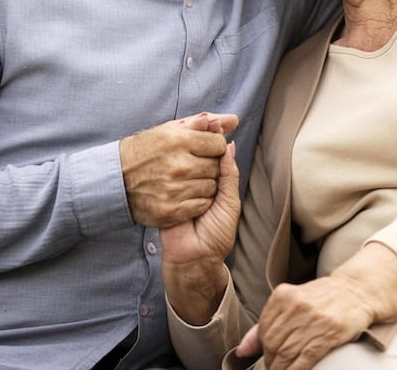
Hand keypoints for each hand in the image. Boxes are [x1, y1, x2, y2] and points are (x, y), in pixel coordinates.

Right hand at [120, 112, 237, 228]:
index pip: (219, 144)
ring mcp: (174, 189)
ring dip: (203, 184)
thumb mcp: (171, 130)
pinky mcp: (171, 210)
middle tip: (191, 165)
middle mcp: (178, 164)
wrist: (116, 180)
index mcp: (179, 140)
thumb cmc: (147, 151)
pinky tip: (183, 194)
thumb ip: (204, 123)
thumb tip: (234, 119)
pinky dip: (197, 201)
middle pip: (216, 166)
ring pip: (211, 187)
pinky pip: (201, 204)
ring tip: (186, 180)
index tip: (201, 150)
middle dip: (208, 165)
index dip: (213, 147)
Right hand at [160, 141, 239, 323]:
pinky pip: (177, 187)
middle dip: (207, 167)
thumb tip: (231, 146)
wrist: (196, 259)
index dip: (214, 146)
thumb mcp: (229, 202)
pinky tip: (192, 216)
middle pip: (199, 158)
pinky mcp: (165, 198)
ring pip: (189, 170)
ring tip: (204, 212)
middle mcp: (192, 181)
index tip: (216, 136)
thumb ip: (229, 174)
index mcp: (209, 180)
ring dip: (199, 187)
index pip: (212, 154)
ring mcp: (177, 189)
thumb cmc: (216, 233)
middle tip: (213, 191)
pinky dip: (187, 198)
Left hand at [237, 243, 396, 369]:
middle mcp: (295, 306)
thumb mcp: (291, 302)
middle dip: (271, 362)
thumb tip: (242, 351)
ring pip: (286, 354)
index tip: (267, 358)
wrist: (356, 292)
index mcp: (283, 296)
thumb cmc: (322, 298)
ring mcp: (312, 319)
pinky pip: (304, 359)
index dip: (263, 349)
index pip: (263, 330)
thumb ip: (265, 324)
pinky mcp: (327, 334)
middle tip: (275, 367)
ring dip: (282, 368)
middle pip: (272, 344)